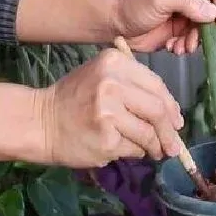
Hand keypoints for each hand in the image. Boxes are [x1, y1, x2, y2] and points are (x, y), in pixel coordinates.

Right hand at [40, 48, 183, 167]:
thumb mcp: (102, 77)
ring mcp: (109, 112)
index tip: (176, 121)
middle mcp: (112, 83)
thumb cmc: (74, 99)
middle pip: (157, 110)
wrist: (38, 122)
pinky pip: (134, 148)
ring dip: (155, 146)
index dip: (171, 107)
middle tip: (173, 145)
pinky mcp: (105, 138)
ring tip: (153, 151)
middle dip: (169, 131)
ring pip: (148, 133)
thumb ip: (136, 88)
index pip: (157, 86)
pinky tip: (125, 150)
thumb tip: (173, 115)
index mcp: (115, 63)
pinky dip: (136, 152)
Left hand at [111, 0, 215, 53]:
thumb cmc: (134, 5)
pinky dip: (184, 46)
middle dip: (202, 28)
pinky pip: (191, 38)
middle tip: (193, 41)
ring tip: (181, 48)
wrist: (115, 26)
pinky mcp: (178, 29)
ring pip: (201, 27)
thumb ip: (188, 3)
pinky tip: (173, 48)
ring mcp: (183, 12)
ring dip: (193, 40)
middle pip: (208, 10)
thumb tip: (212, 12)